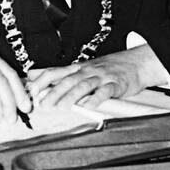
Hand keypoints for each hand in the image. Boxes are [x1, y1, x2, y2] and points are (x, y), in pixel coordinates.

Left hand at [27, 47, 152, 109]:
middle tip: (44, 103)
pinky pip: (105, 91)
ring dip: (71, 96)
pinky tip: (90, 106)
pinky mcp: (116, 84)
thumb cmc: (110, 68)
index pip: (56, 71)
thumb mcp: (86, 69)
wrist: (138, 62)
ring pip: (84, 85)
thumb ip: (65, 75)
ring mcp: (102, 77)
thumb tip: (39, 78)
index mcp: (79, 68)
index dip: (42, 80)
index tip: (31, 90)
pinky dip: (97, 98)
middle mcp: (88, 70)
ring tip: (62, 106)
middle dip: (54, 91)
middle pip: (68, 80)